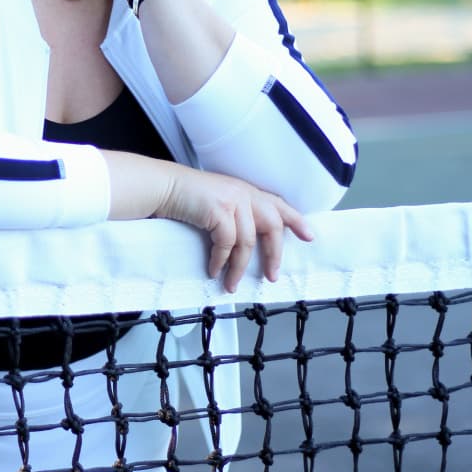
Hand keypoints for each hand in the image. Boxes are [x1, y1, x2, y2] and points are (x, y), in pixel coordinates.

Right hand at [155, 165, 313, 291]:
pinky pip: (227, 243)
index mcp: (246, 190)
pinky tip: (214, 270)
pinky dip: (221, 261)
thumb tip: (246, 245)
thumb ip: (235, 214)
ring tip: (231, 284)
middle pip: (272, 226)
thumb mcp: (217, 203)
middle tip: (272, 276)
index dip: (296, 220)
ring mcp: (233, 200)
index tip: (310, 236)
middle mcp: (244, 193)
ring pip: (248, 240)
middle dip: (274, 254)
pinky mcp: (219, 210)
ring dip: (240, 267)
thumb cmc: (185, 198)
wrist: (161, 187)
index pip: (278, 204)